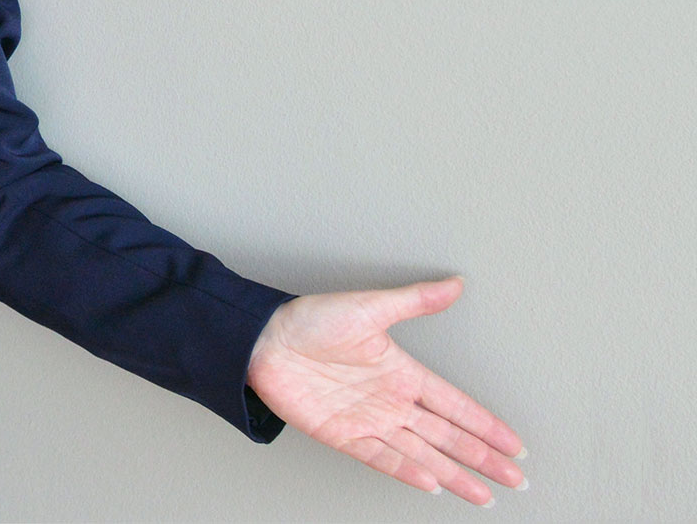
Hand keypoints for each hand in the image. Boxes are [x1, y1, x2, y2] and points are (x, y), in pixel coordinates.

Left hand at [247, 276, 525, 506]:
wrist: (261, 340)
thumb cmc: (309, 319)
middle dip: (482, 457)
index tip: (514, 444)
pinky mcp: (342, 434)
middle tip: (516, 478)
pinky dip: (407, 470)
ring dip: (454, 473)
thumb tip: (455, 283)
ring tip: (484, 494)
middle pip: (447, 435)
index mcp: (400, 371)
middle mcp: (389, 400)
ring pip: (422, 453)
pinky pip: (382, 457)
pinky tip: (433, 484)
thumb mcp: (370, 307)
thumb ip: (415, 300)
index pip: (455, 403)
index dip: (485, 424)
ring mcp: (367, 419)